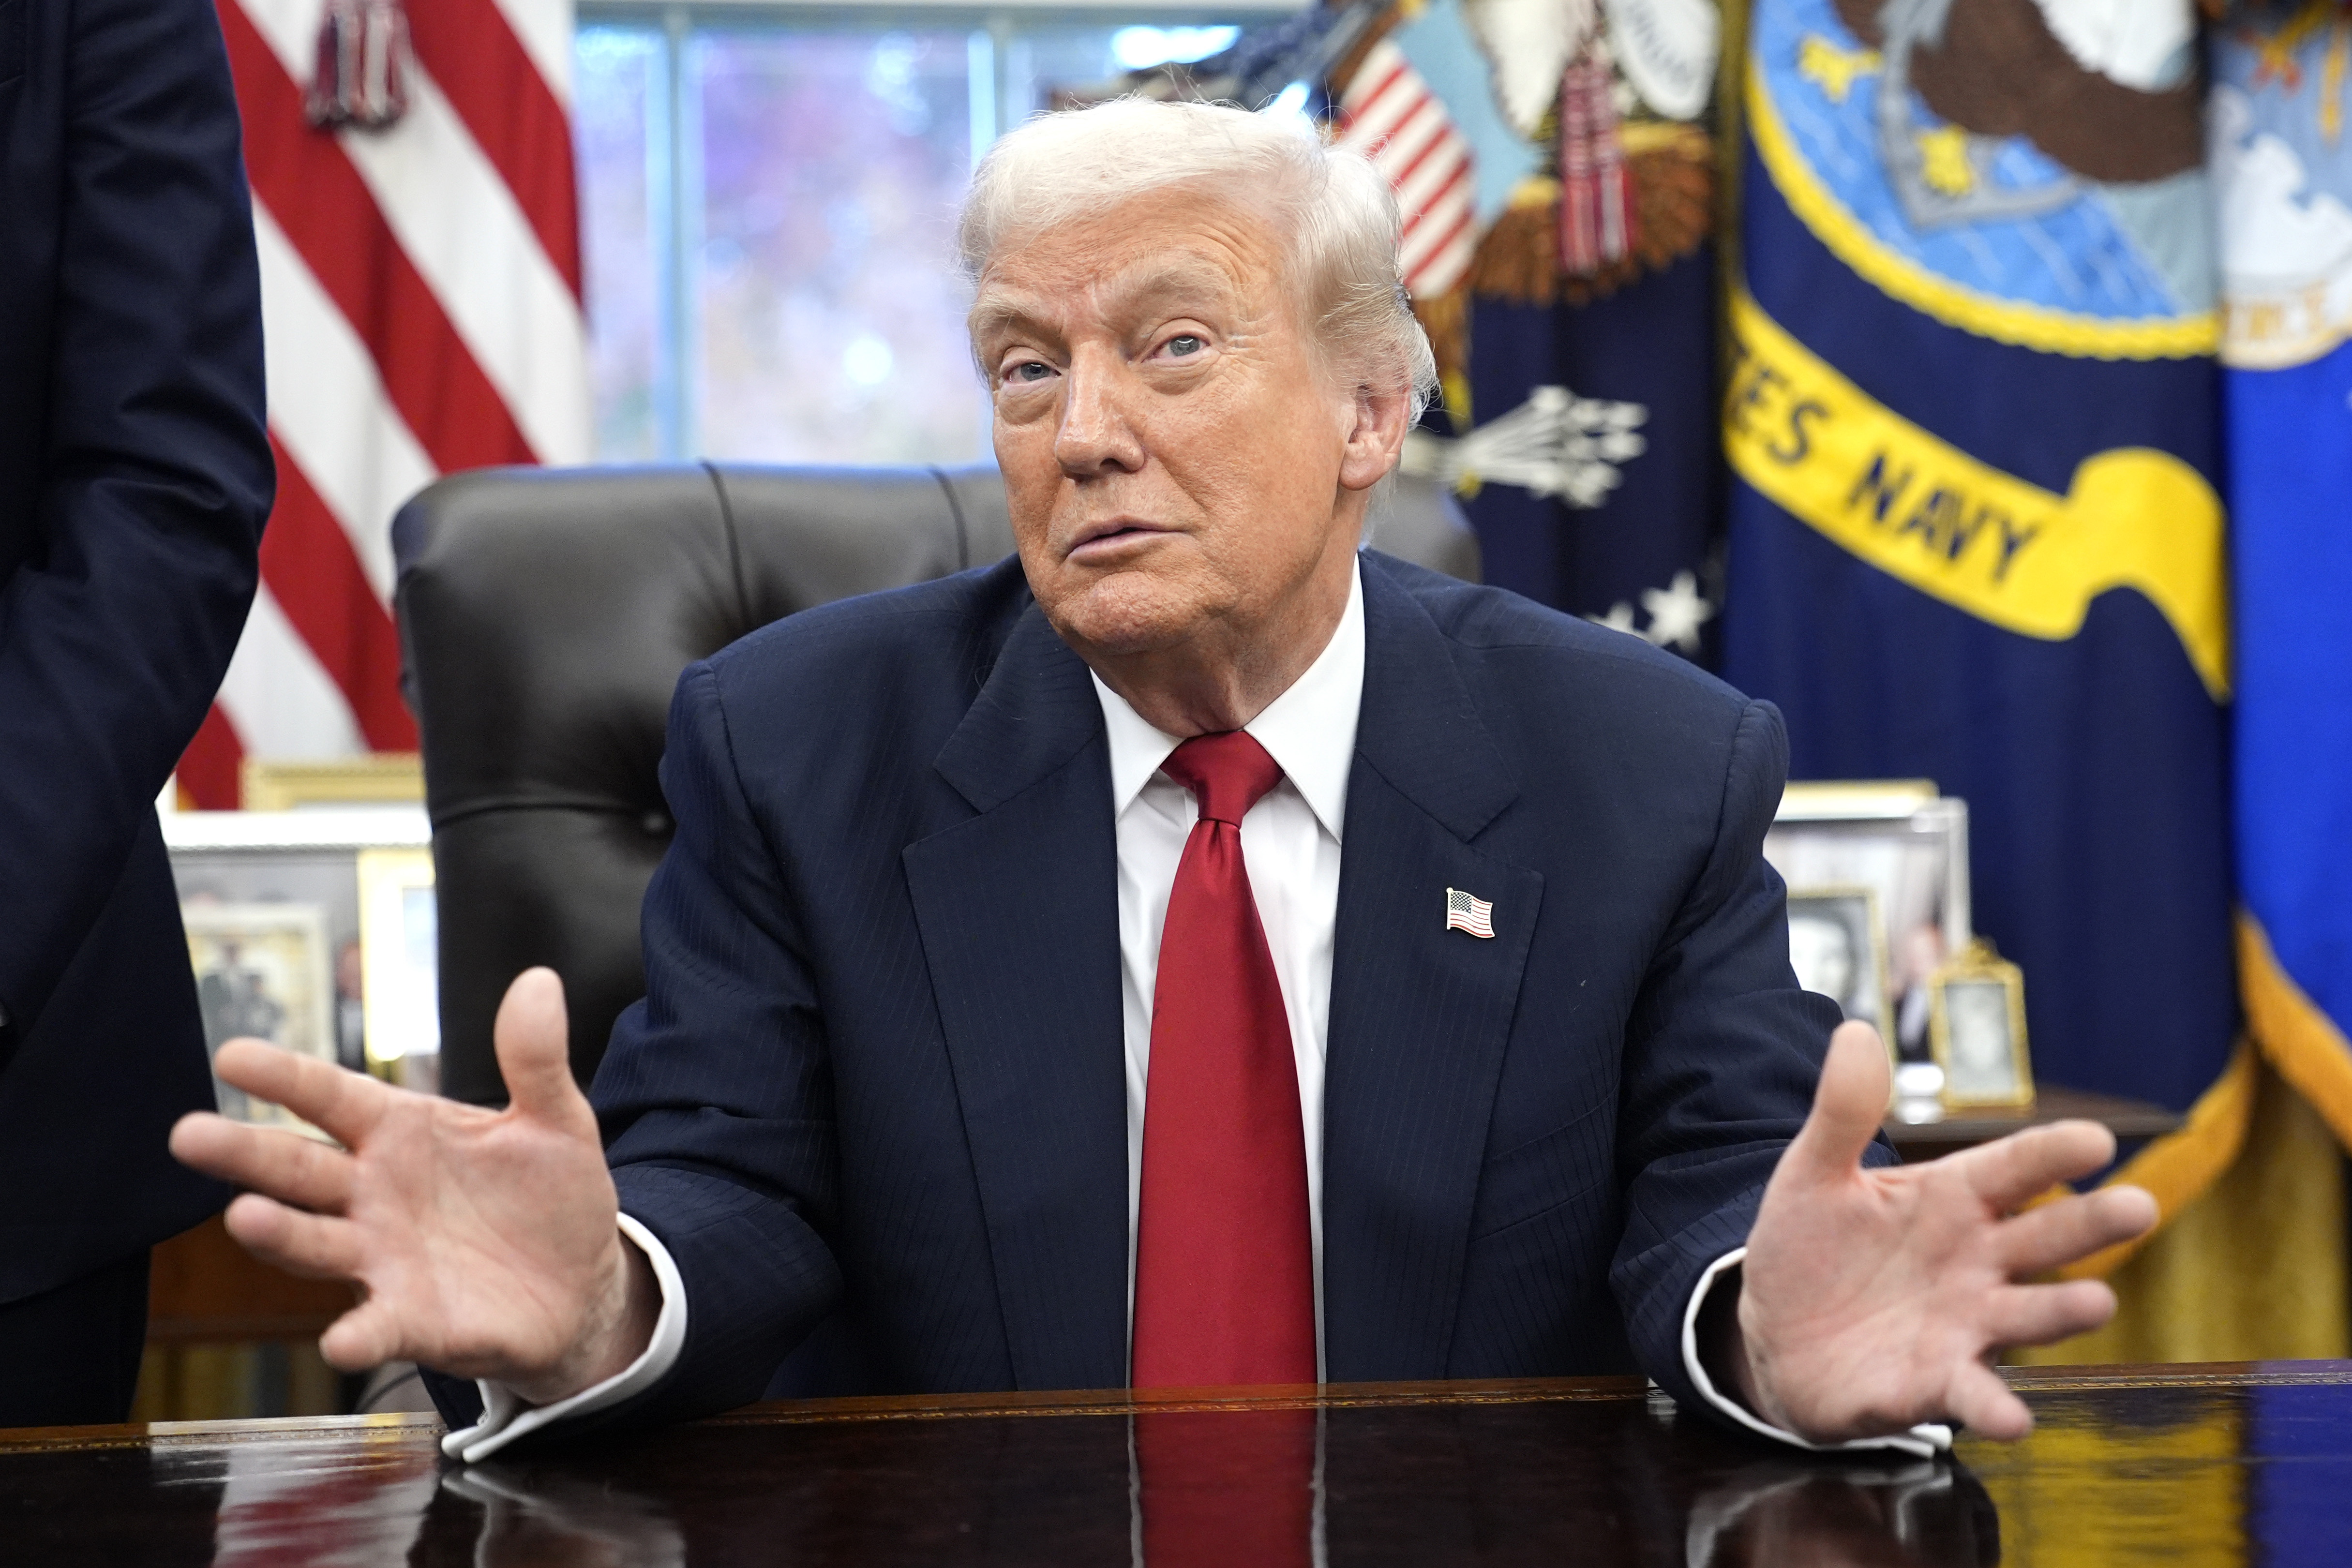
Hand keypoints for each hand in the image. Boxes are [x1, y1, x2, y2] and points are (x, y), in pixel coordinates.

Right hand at [169, 968, 658, 1404]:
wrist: (584, 1283)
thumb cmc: (550, 1195)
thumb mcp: (555, 1119)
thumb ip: (534, 1058)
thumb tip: (538, 980)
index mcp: (401, 1132)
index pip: (331, 1096)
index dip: (283, 1077)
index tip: (231, 1056)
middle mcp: (374, 1194)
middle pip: (297, 1167)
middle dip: (244, 1151)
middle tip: (188, 1134)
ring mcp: (383, 1258)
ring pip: (314, 1242)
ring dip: (279, 1232)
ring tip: (245, 1216)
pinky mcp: (412, 1319)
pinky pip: (374, 1326)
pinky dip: (357, 1334)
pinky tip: (342, 1341)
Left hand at [1727, 1020, 2157, 1441]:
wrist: (1773, 1332)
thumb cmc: (1810, 1246)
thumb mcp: (1812, 1172)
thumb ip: (1841, 1111)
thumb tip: (1852, 1029)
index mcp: (1951, 1199)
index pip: (2012, 1167)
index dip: (2051, 1152)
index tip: (2097, 1137)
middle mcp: (1976, 1261)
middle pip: (2045, 1237)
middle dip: (2093, 1223)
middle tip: (2140, 1205)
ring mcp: (1965, 1324)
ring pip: (2028, 1315)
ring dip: (2063, 1312)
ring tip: (2098, 1302)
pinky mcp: (1936, 1382)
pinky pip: (1975, 1394)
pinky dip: (1996, 1407)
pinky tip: (2013, 1419)